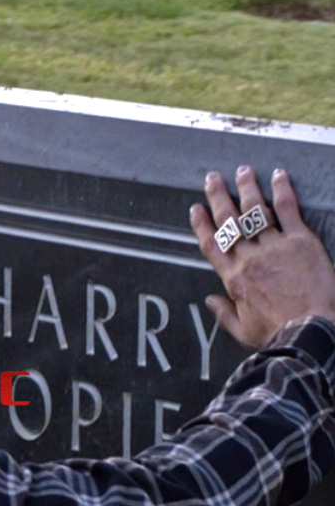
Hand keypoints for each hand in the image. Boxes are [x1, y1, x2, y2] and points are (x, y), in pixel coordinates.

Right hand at [191, 166, 334, 348]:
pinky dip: (282, 190)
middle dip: (219, 197)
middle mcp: (250, 258)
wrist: (309, 330)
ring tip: (242, 171)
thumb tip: (210, 301)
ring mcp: (274, 247)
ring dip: (247, 188)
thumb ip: (224, 314)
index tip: (196, 209)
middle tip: (212, 179)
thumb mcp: (244, 331)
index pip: (212, 245)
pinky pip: (288, 210)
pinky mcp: (300, 241)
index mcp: (234, 279)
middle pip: (230, 222)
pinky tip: (278, 175)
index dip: (202, 225)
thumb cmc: (278, 334)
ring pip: (255, 211)